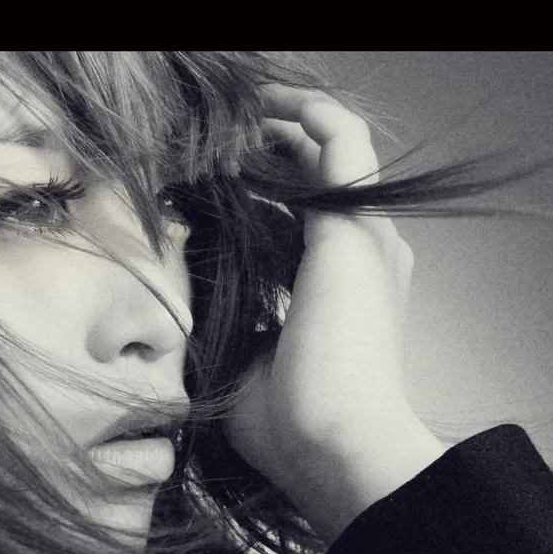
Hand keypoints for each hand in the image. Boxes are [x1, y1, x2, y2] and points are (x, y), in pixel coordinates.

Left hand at [225, 86, 445, 544]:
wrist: (336, 447)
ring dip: (280, 120)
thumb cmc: (294, 428)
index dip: (260, 186)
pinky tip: (255, 106)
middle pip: (319, 170)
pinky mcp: (352, 225)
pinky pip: (335, 134)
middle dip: (267, 144)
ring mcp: (365, 236)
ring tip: (229, 112)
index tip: (208, 175)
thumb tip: (187, 298)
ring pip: (330, 143)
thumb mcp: (247, 364)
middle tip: (212, 135)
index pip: (303, 214)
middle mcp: (364, 254)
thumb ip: (230, 323)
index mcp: (343, 288)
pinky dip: (299, 110)